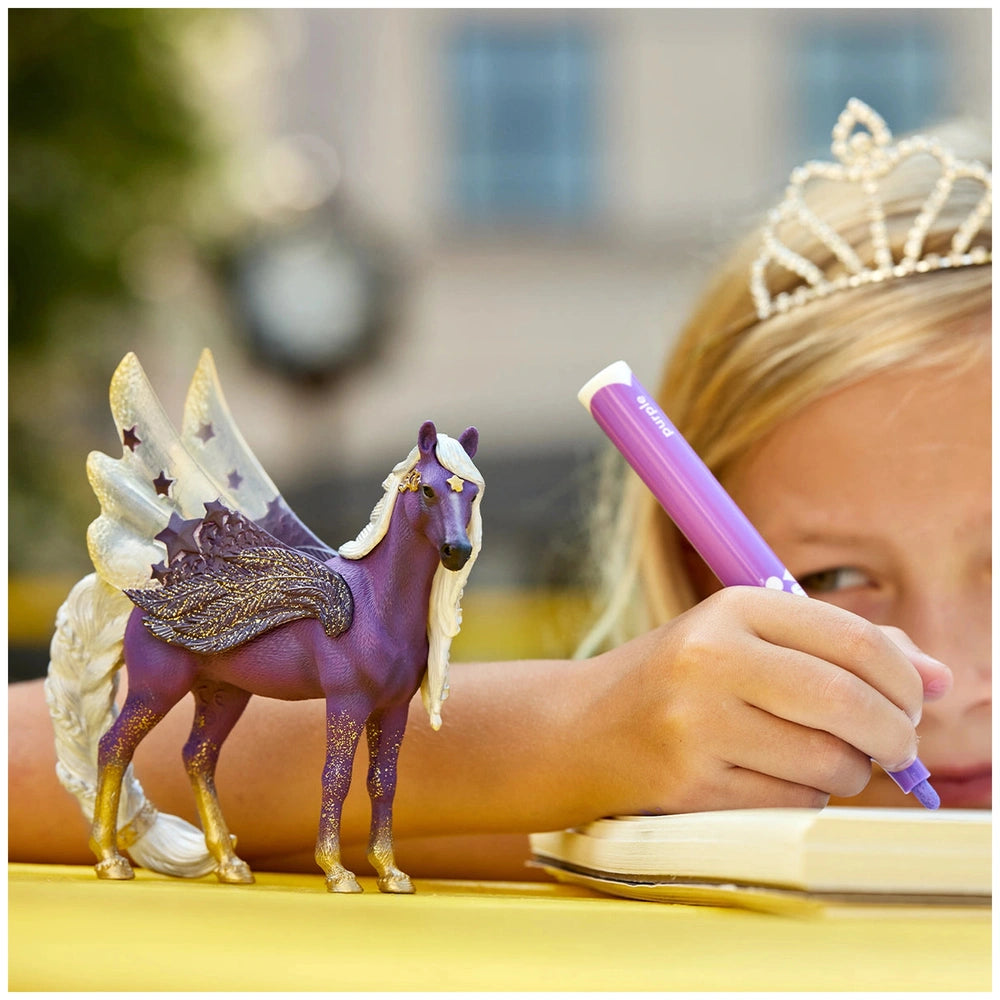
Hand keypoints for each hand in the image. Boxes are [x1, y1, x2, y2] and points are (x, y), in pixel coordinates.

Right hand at [583, 587, 951, 814]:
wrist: (580, 729)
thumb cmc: (678, 681)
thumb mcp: (746, 641)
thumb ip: (842, 648)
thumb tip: (938, 677)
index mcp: (732, 609)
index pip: (853, 639)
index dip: (904, 677)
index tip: (914, 700)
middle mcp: (712, 658)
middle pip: (849, 702)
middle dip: (896, 732)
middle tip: (897, 743)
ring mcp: (697, 724)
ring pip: (829, 761)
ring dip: (847, 770)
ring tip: (816, 755)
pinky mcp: (690, 784)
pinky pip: (793, 801)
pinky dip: (804, 795)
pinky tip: (771, 776)